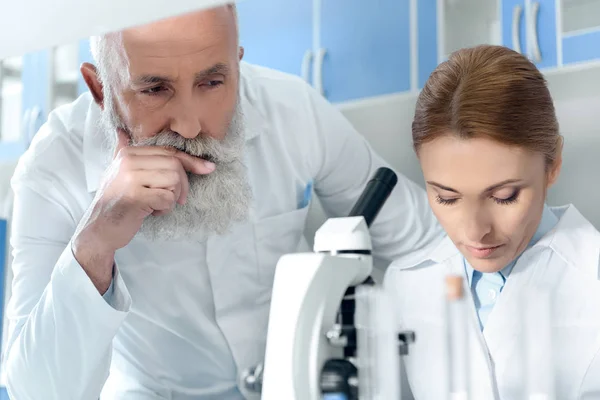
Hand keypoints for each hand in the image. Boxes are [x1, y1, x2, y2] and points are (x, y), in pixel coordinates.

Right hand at [73, 129, 214, 292]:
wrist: (98, 229)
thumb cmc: (114, 202)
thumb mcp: (116, 173)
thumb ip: (121, 151)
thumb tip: (121, 131)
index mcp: (128, 154)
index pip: (169, 152)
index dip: (191, 161)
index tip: (209, 168)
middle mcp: (128, 162)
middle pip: (175, 165)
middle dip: (182, 185)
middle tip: (177, 199)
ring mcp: (130, 178)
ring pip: (173, 181)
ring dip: (173, 198)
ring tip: (158, 205)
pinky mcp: (135, 196)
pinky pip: (167, 198)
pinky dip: (165, 208)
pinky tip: (153, 212)